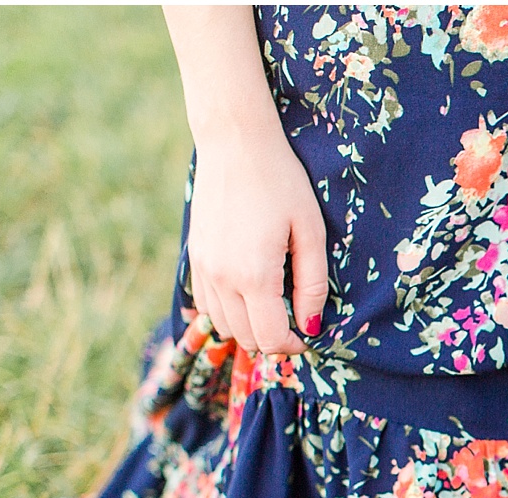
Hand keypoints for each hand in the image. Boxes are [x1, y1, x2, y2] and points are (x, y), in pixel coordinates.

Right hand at [185, 130, 326, 354]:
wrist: (235, 143)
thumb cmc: (282, 182)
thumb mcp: (310, 232)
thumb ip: (313, 285)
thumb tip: (310, 326)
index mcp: (253, 275)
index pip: (270, 338)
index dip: (294, 345)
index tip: (310, 334)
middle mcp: (221, 278)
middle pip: (245, 338)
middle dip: (273, 338)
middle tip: (297, 320)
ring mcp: (203, 267)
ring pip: (222, 325)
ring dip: (249, 326)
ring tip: (274, 306)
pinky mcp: (194, 255)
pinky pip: (205, 304)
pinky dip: (227, 310)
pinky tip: (248, 292)